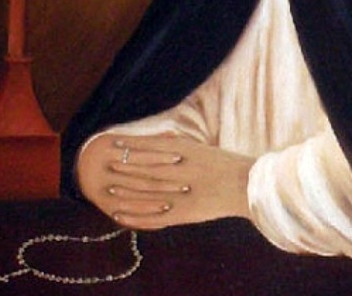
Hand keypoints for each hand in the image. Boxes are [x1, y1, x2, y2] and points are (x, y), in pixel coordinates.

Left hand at [76, 133, 254, 229]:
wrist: (246, 185)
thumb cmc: (223, 164)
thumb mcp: (199, 149)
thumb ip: (178, 144)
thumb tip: (160, 135)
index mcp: (186, 151)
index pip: (151, 147)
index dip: (130, 146)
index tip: (112, 142)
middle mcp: (182, 170)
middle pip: (146, 168)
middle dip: (125, 166)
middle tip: (105, 162)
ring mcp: (182, 193)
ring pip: (147, 192)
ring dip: (126, 191)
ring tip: (108, 189)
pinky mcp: (183, 214)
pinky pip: (153, 216)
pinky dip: (135, 216)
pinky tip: (120, 216)